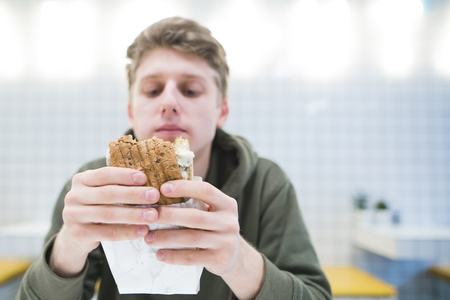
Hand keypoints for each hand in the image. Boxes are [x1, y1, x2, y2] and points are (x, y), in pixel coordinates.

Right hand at [51, 167, 160, 276]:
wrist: (76, 235)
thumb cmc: (98, 206)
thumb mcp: (102, 192)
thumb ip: (118, 185)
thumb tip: (150, 181)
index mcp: (81, 180)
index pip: (104, 174)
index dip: (124, 175)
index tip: (144, 178)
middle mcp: (74, 196)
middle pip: (108, 194)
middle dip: (134, 194)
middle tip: (154, 196)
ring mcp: (73, 215)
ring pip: (108, 214)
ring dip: (133, 214)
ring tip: (152, 215)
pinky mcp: (78, 234)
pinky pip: (107, 233)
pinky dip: (127, 232)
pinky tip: (143, 230)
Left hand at [143, 180, 264, 298]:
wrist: (234, 256)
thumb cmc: (214, 227)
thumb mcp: (213, 212)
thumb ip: (196, 202)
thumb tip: (160, 191)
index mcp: (227, 204)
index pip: (206, 190)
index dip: (184, 188)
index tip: (163, 188)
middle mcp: (229, 222)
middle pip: (195, 217)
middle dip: (169, 215)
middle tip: (149, 215)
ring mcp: (226, 242)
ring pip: (191, 238)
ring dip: (166, 237)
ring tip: (148, 237)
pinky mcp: (220, 260)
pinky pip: (192, 258)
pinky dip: (174, 256)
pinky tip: (160, 254)